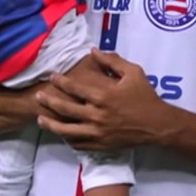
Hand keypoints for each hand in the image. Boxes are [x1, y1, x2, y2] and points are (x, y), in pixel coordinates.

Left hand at [35, 49, 175, 150]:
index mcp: (103, 96)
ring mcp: (98, 133)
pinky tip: (61, 134)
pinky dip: (67, 139)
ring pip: (67, 131)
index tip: (52, 77)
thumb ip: (112, 60)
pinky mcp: (101, 145)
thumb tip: (93, 50)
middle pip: (65, 109)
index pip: (74, 88)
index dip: (60, 82)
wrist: (158, 125)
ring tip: (40, 119)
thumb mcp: (133, 72)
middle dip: (48, 102)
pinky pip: (79, 144)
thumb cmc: (145, 96)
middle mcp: (97, 115)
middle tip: (38, 97)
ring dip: (51, 125)